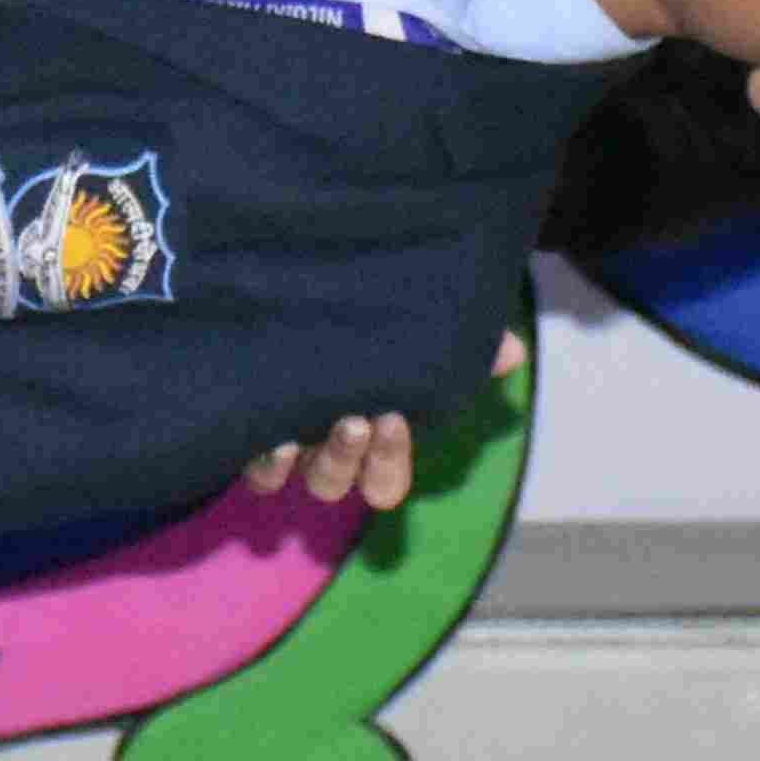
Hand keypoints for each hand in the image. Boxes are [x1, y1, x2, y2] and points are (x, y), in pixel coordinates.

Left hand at [236, 327, 529, 514]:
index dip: (389, 461)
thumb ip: (464, 344)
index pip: (384, 480)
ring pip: (298, 477)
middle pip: (337, 483)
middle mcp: (325, 443)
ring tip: (308, 426)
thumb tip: (510, 351)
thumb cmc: (362, 314)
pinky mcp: (249, 422)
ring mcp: (287, 438)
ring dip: (310, 457)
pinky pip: (255, 466)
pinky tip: (270, 432)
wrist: (293, 277)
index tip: (395, 417)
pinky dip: (263, 457)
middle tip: (359, 419)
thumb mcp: (412, 325)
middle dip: (349, 457)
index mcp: (368, 433)